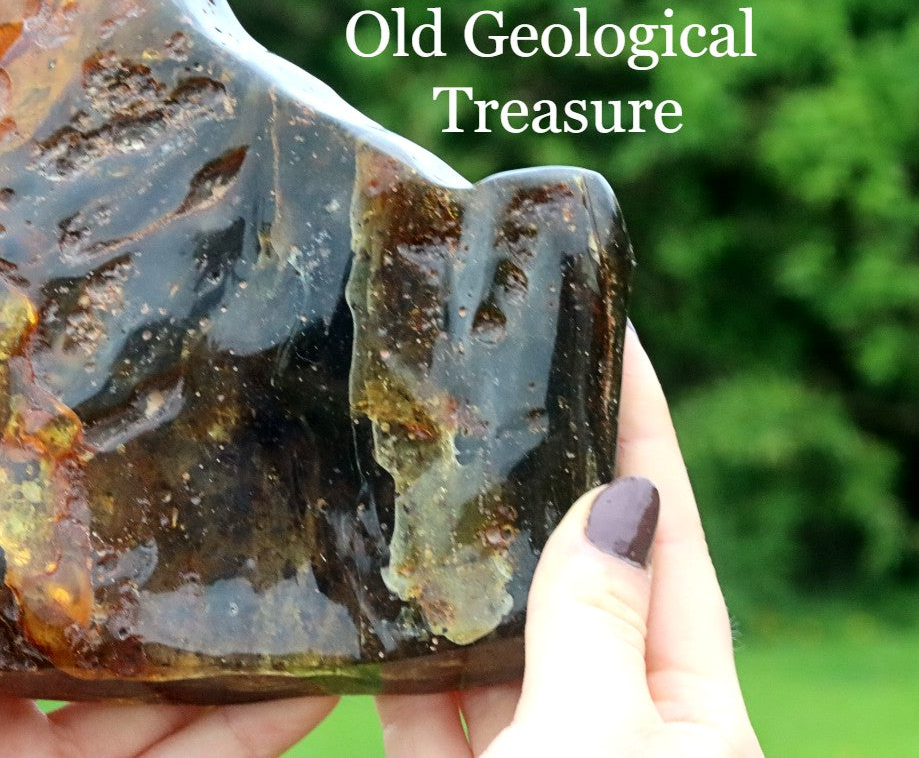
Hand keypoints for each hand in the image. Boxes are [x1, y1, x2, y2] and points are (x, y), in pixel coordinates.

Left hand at [0, 393, 334, 757]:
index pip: (26, 581)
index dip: (94, 534)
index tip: (161, 471)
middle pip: (108, 649)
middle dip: (183, 600)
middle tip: (265, 532)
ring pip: (162, 716)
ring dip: (241, 670)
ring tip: (316, 605)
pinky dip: (249, 737)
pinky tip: (311, 689)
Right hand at [376, 327, 763, 756]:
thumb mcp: (596, 740)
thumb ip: (595, 620)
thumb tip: (616, 497)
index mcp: (684, 713)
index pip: (669, 538)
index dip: (644, 431)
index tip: (615, 337)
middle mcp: (610, 725)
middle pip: (573, 576)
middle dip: (536, 485)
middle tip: (493, 386)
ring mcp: (532, 754)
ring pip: (490, 640)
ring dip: (454, 568)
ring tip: (417, 470)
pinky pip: (421, 702)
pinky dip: (397, 655)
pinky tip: (368, 594)